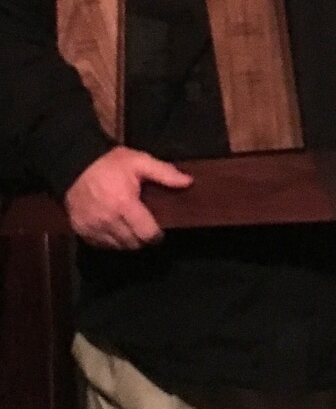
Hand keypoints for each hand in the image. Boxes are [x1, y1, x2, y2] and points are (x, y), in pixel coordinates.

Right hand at [64, 146, 192, 249]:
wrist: (75, 164)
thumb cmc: (110, 163)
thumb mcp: (139, 161)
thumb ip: (164, 173)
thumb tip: (188, 182)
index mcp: (125, 205)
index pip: (147, 235)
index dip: (156, 235)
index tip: (159, 230)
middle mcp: (108, 221)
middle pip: (133, 244)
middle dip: (142, 238)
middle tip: (145, 226)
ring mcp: (93, 228)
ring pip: (118, 247)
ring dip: (127, 241)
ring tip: (130, 227)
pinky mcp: (81, 231)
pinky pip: (102, 245)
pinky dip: (110, 241)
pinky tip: (114, 227)